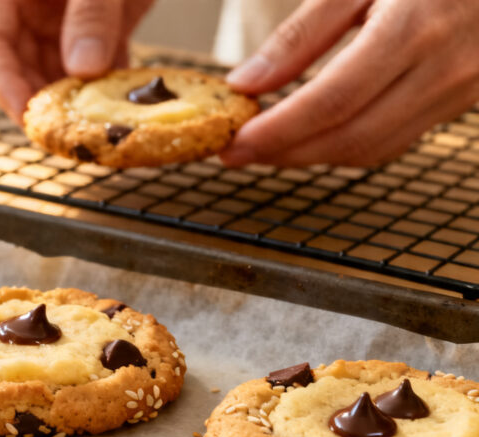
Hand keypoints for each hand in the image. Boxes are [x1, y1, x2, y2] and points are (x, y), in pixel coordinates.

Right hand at [0, 0, 152, 121]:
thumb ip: (90, 12)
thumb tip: (84, 70)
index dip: (3, 84)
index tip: (29, 117)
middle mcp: (28, 7)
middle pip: (21, 66)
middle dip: (43, 101)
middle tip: (68, 136)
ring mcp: (61, 18)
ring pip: (58, 72)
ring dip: (77, 102)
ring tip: (98, 128)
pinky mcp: (98, 25)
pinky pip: (98, 64)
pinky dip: (110, 87)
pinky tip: (127, 108)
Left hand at [221, 0, 478, 166]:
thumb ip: (301, 34)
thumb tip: (247, 83)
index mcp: (413, 28)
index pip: (332, 102)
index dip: (278, 131)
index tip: (233, 143)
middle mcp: (444, 69)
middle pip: (351, 136)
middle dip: (285, 153)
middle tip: (235, 152)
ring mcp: (461, 91)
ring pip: (373, 148)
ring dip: (312, 156)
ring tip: (264, 146)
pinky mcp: (462, 101)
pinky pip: (396, 139)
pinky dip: (346, 144)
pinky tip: (310, 135)